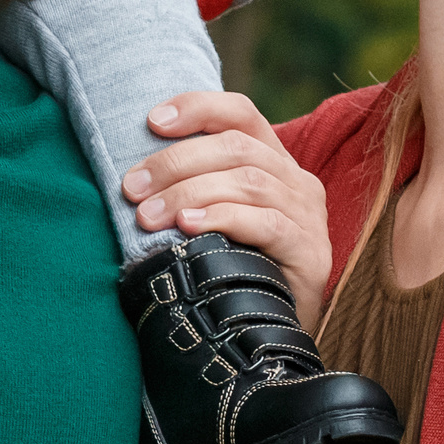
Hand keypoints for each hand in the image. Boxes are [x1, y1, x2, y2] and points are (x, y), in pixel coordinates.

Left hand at [123, 93, 332, 331]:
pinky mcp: (312, 252)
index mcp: (273, 162)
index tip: (151, 122)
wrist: (274, 335)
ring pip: (247, 181)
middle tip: (132, 188)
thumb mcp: (213, 220)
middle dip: (176, 162)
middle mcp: (297, 181)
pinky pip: (266, 223)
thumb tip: (132, 175)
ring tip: (148, 216)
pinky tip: (188, 227)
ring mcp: (308, 216)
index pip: (240, 113)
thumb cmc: (233, 270)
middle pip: (236, 147)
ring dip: (188, 192)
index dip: (197, 108)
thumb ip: (192, 188)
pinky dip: (222, 218)